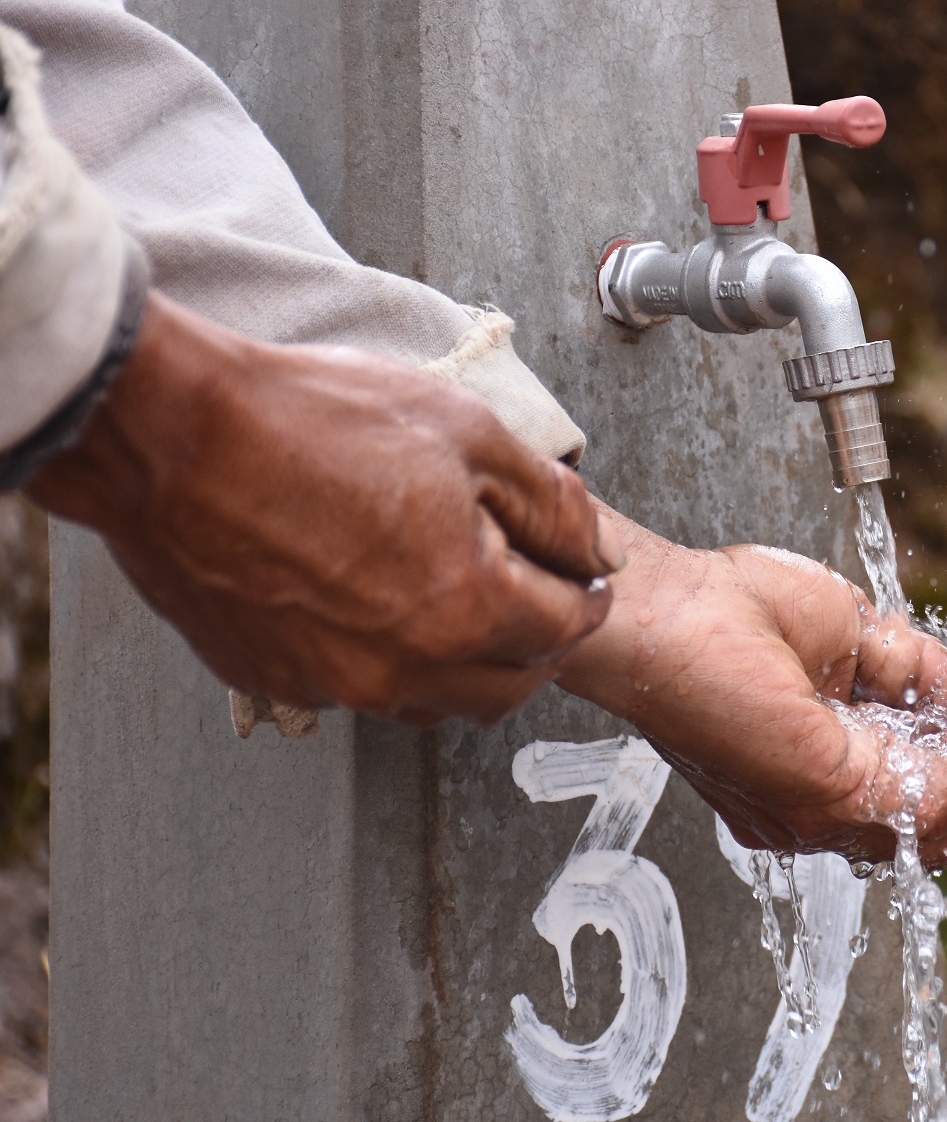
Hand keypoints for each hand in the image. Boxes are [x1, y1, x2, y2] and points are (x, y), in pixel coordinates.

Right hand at [28, 291, 619, 725]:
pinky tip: (379, 601)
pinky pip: (361, 688)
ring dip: (468, 662)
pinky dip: (390, 659)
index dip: (588, 594)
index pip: (568, 628)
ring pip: (436, 699)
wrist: (172, 436)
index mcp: (467, 608)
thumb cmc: (312, 422)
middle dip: (540, 643)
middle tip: (540, 595)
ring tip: (461, 596)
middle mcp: (405, 666)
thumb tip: (598, 553)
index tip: (586, 576)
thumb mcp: (468, 435)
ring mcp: (335, 682)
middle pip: (511, 685)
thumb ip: (551, 505)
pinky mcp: (277, 677)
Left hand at [555, 504, 946, 866]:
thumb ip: (915, 674)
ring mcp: (821, 815)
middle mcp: (818, 812)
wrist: (667, 607)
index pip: (921, 798)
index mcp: (820, 776)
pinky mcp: (828, 799)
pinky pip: (933, 805)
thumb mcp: (853, 637)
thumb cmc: (726, 611)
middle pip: (943, 827)